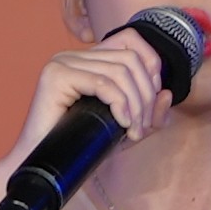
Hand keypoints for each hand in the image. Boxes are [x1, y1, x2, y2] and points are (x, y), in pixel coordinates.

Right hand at [0, 26, 179, 209]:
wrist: (43, 169)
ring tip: (134, 132)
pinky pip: (102, 83)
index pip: (131, 40)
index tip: (153, 100)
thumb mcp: (124, 130)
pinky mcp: (56, 76)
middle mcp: (73, 55)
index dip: (151, 64)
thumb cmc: (81, 150)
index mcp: (88, 60)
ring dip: (136, 104)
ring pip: (120, 71)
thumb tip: (167, 93)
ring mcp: (62, 62)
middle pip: (130, 58)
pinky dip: (121, 104)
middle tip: (143, 127)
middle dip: (146, 94)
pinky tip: (123, 125)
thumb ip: (148, 114)